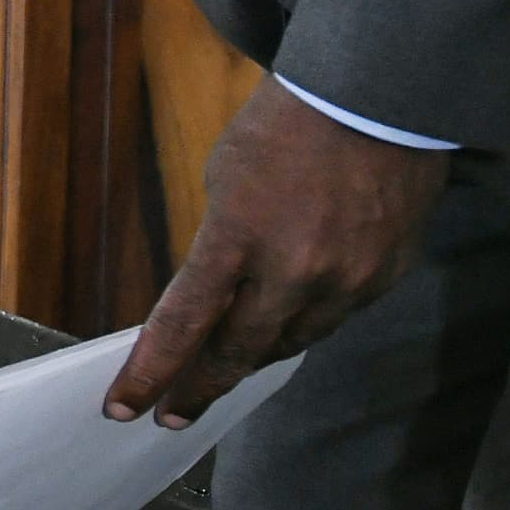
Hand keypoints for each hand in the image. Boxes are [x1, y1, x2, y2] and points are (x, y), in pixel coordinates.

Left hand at [103, 78, 448, 428]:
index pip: (184, 324)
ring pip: (290, 344)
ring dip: (252, 361)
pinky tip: (283, 328)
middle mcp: (296, 269)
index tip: (124, 408)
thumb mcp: (225, 179)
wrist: (377, 96)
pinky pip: (335, 319)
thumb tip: (211, 304)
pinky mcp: (385, 277)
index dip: (151, 372)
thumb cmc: (285, 127)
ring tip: (221, 376)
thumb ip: (217, 249)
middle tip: (174, 413)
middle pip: (239, 352)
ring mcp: (347, 278)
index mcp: (239, 236)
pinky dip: (303, 325)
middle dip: (200, 387)